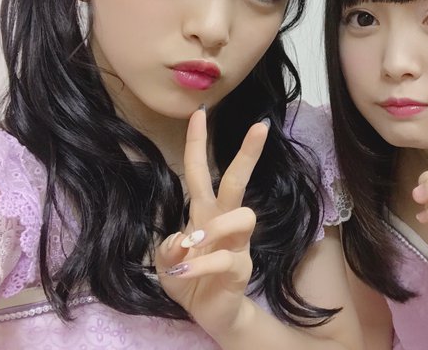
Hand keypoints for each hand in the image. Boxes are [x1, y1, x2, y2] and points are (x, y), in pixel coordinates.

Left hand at [155, 108, 268, 335]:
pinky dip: (201, 264)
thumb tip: (183, 239)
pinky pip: (227, 258)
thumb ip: (168, 247)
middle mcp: (224, 222)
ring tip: (194, 242)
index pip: (200, 171)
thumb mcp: (166, 262)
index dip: (197, 143)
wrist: (210, 315)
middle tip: (260, 127)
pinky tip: (184, 271)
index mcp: (203, 212)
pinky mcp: (240, 269)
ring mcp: (237, 244)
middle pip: (238, 182)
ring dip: (216, 225)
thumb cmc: (189, 279)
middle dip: (248, 154)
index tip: (199, 113)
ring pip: (243, 216)